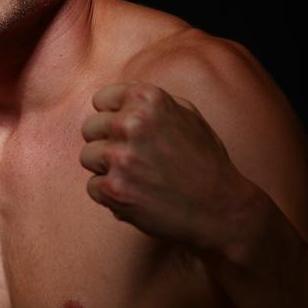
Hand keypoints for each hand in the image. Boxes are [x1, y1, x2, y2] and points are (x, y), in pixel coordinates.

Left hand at [80, 81, 248, 252]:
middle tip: (135, 159)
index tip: (127, 133)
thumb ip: (150, 103)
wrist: (220, 208)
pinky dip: (110, 195)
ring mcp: (120, 156)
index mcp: (148, 98)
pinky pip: (93, 187)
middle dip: (108, 143)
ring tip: (137, 177)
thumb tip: (116, 101)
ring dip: (107, 169)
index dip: (113, 117)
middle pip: (90, 128)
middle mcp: (131, 122)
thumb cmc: (205, 162)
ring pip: (87, 157)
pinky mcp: (114, 188)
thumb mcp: (187, 114)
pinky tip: (137, 195)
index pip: (101, 100)